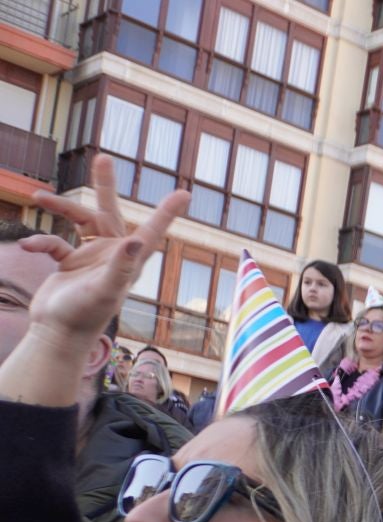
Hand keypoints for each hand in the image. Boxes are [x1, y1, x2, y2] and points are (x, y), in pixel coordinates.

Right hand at [26, 155, 186, 345]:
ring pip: (78, 220)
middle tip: (103, 157)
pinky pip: (55, 242)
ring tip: (37, 197)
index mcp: (129, 261)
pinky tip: (28, 248)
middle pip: (109, 212)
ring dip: (60, 207)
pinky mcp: (68, 263)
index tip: (184, 193)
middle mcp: (112, 256)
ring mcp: (90, 258)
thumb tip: (137, 241)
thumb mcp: (105, 290)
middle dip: (104, 185)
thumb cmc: (84, 316)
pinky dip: (41, 240)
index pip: (152, 231)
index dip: (167, 212)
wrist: (57, 334)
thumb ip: (120, 266)